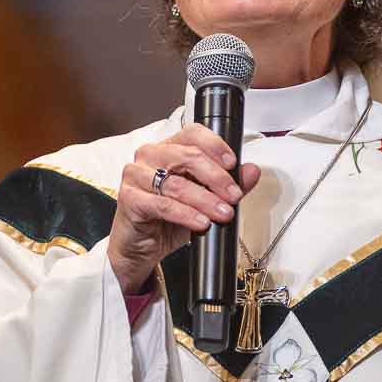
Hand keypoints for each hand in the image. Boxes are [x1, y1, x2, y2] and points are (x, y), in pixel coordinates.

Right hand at [107, 123, 260, 295]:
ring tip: (223, 213)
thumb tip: (252, 171)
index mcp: (169, 148)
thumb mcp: (204, 201)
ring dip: (205, 200)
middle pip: (188, 156)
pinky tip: (201, 222)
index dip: (215, 145)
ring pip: (177, 183)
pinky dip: (186, 214)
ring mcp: (136, 175)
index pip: (193, 133)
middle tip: (234, 196)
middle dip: (217, 177)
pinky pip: (162, 204)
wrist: (140, 247)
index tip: (233, 163)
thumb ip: (229, 185)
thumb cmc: (167, 219)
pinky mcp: (129, 198)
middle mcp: (150, 156)